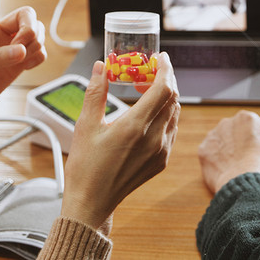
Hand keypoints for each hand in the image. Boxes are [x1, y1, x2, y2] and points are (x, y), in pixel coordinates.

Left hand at [0, 0, 46, 132]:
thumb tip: (22, 53)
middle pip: (26, 13)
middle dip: (31, 27)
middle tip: (22, 45)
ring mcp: (8, 47)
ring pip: (36, 32)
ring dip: (36, 43)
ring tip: (21, 60)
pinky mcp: (17, 64)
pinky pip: (40, 52)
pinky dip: (39, 57)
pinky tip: (24, 67)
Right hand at [60, 52, 179, 232]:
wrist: (92, 202)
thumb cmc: (85, 166)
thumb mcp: (85, 125)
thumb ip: (96, 92)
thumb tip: (100, 67)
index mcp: (135, 127)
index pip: (163, 89)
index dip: (165, 69)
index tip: (160, 58)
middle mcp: (154, 138)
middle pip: (172, 98)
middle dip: (164, 79)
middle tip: (148, 71)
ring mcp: (161, 151)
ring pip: (174, 114)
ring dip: (165, 97)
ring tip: (146, 90)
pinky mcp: (162, 161)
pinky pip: (172, 130)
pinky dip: (166, 115)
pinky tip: (148, 114)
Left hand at [198, 110, 259, 193]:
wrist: (245, 185)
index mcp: (247, 118)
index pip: (253, 126)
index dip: (258, 140)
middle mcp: (227, 123)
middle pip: (236, 132)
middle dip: (241, 144)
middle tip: (249, 161)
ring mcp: (212, 137)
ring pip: (222, 143)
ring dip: (228, 152)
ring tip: (238, 168)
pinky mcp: (203, 153)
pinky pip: (212, 156)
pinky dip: (218, 163)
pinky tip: (228, 172)